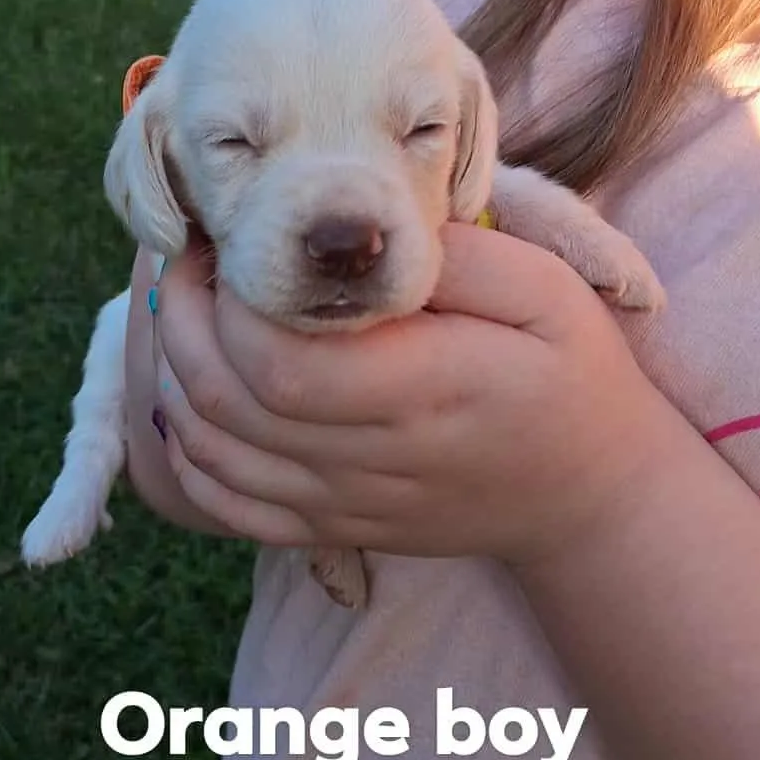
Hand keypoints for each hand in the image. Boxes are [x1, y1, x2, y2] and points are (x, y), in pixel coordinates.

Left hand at [152, 223, 675, 568]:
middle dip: (181, 323)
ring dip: (173, 375)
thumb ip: (456, 258)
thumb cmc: (569, 373)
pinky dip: (187, 450)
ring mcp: (345, 504)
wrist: (587, 492)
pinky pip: (226, 506)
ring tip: (186, 311)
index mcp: (427, 390)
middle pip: (226, 405)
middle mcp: (374, 460)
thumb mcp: (549, 290)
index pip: (281, 364)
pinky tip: (193, 392)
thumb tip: (357, 232)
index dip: (228, 304)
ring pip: (212, 455)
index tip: (231, 239)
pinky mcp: (331, 528)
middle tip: (187, 260)